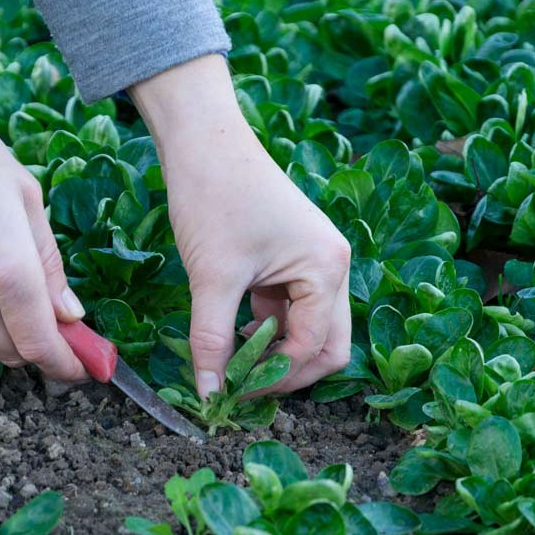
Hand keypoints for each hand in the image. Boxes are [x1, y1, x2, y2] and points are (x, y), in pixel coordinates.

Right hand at [0, 75, 86, 380]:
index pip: (41, 347)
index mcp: (9, 273)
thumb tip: (70, 314)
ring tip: (13, 266)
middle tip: (63, 326)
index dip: (68, 365)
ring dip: (8, 321)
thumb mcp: (26, 196)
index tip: (87, 368)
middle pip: (13, 352)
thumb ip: (49, 263)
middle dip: (41, 347)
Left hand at [129, 55, 350, 397]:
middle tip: (244, 388)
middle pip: (327, 345)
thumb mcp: (212, 277)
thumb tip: (210, 393)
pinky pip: (287, 308)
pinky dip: (265, 328)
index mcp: (327, 269)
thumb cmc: (213, 198)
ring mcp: (313, 261)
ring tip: (232, 363)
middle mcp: (332, 266)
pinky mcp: (290, 257)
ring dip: (275, 351)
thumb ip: (212, 339)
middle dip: (288, 372)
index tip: (231, 394)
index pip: (313, 348)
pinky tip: (233, 333)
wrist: (202, 141)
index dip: (273, 378)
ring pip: (307, 329)